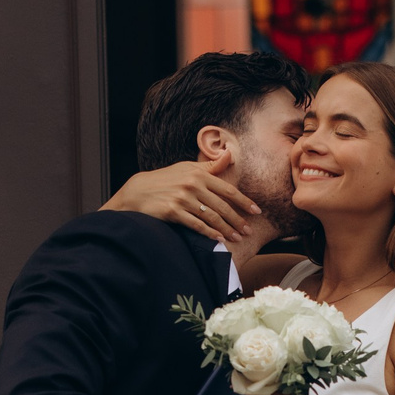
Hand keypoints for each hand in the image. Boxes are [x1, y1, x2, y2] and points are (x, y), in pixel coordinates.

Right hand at [100, 161, 261, 244]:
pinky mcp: (173, 212)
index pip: (227, 189)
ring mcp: (182, 199)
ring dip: (226, 229)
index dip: (244, 201)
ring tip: (236, 237)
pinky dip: (209, 233)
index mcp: (198, 174)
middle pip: (222, 206)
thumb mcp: (186, 168)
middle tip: (247, 231)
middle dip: (237, 220)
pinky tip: (218, 239)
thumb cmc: (165, 179)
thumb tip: (229, 154)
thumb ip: (209, 166)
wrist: (138, 191)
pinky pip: (196, 225)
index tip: (256, 211)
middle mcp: (192, 185)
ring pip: (211, 217)